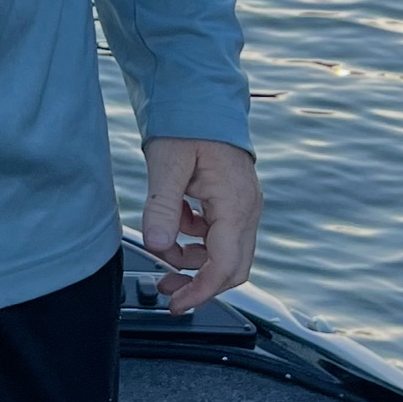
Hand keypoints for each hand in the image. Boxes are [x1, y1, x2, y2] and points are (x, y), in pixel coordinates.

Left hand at [141, 138, 261, 314]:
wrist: (200, 97)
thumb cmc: (187, 122)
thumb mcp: (166, 162)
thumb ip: (162, 205)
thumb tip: (155, 244)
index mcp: (235, 202)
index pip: (226, 264)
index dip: (202, 290)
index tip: (178, 304)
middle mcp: (246, 208)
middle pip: (232, 266)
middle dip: (198, 282)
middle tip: (166, 291)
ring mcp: (242, 205)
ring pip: (223, 252)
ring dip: (192, 259)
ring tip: (161, 253)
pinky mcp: (231, 201)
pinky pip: (216, 233)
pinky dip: (193, 238)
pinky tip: (172, 222)